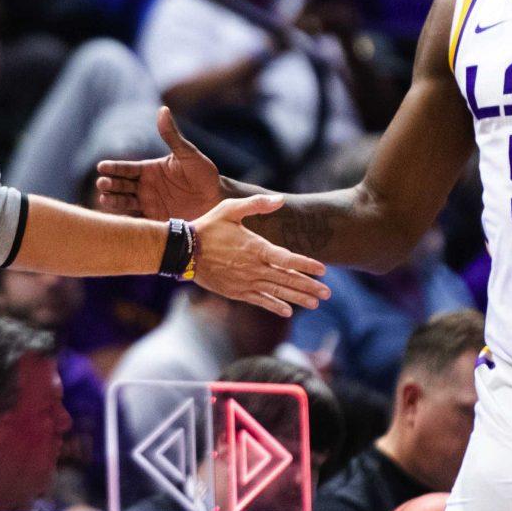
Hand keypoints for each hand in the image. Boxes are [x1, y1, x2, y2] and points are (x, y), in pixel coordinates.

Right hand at [94, 108, 222, 220]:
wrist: (217, 200)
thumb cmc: (204, 174)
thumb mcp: (187, 154)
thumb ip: (172, 136)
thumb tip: (162, 109)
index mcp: (149, 170)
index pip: (126, 168)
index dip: (113, 168)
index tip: (102, 167)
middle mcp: (144, 187)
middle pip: (121, 185)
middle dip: (110, 184)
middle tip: (102, 183)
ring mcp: (148, 204)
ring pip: (124, 203)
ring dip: (113, 201)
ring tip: (104, 199)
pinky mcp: (154, 220)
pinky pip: (136, 221)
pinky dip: (126, 222)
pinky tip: (116, 221)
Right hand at [189, 194, 330, 316]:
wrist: (183, 251)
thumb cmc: (208, 226)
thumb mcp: (231, 209)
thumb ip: (257, 204)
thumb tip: (280, 199)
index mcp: (255, 248)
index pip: (287, 259)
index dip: (306, 265)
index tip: (323, 269)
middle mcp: (253, 268)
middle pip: (287, 279)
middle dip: (309, 286)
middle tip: (328, 293)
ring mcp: (245, 282)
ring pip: (277, 292)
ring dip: (298, 298)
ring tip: (316, 303)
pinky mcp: (236, 292)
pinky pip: (259, 300)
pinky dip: (274, 305)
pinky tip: (288, 311)